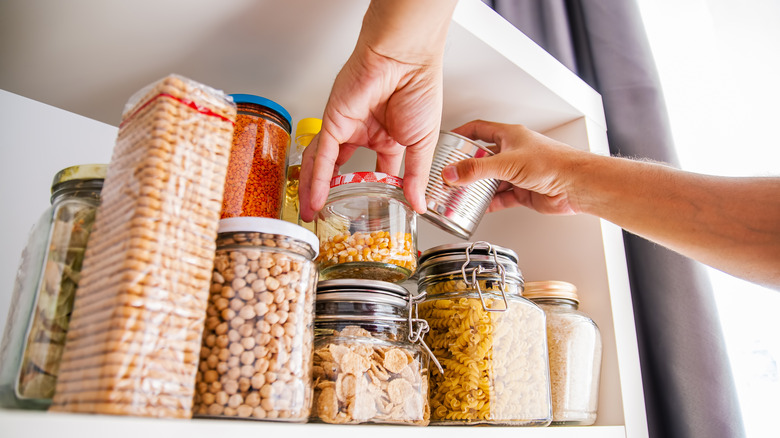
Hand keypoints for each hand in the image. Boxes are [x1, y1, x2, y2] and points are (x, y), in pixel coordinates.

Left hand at [298, 0, 456, 222]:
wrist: (407, 61)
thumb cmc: (419, 88)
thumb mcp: (423, 144)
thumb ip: (415, 176)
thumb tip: (418, 204)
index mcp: (387, 136)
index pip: (374, 171)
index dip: (370, 192)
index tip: (369, 211)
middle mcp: (362, 132)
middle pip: (339, 170)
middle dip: (330, 194)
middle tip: (323, 216)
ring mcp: (346, 127)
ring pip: (324, 164)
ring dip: (315, 190)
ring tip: (311, 214)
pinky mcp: (334, 122)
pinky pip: (322, 156)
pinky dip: (317, 179)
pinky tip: (315, 199)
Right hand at [442, 120, 590, 214]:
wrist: (576, 185)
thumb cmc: (553, 164)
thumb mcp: (507, 163)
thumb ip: (477, 169)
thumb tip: (451, 172)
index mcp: (510, 136)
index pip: (479, 129)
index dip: (462, 134)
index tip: (447, 142)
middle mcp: (514, 152)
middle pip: (482, 157)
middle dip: (466, 167)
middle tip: (450, 175)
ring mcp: (518, 173)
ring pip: (491, 180)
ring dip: (477, 188)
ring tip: (460, 194)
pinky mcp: (523, 191)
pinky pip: (501, 197)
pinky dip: (490, 203)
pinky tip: (480, 207)